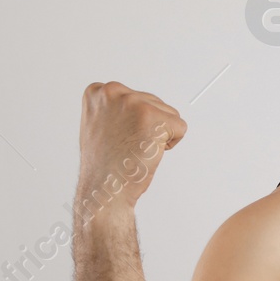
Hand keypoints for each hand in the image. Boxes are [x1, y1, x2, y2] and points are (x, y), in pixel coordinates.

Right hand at [76, 81, 186, 215]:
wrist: (103, 188)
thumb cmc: (104, 165)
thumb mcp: (99, 125)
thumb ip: (115, 109)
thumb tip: (134, 107)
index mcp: (98, 92)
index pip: (135, 98)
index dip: (133, 122)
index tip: (116, 137)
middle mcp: (114, 92)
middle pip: (154, 103)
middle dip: (147, 127)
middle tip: (127, 147)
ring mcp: (134, 103)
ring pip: (169, 114)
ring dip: (159, 135)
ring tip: (136, 149)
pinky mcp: (154, 118)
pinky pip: (180, 127)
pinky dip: (171, 144)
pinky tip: (149, 152)